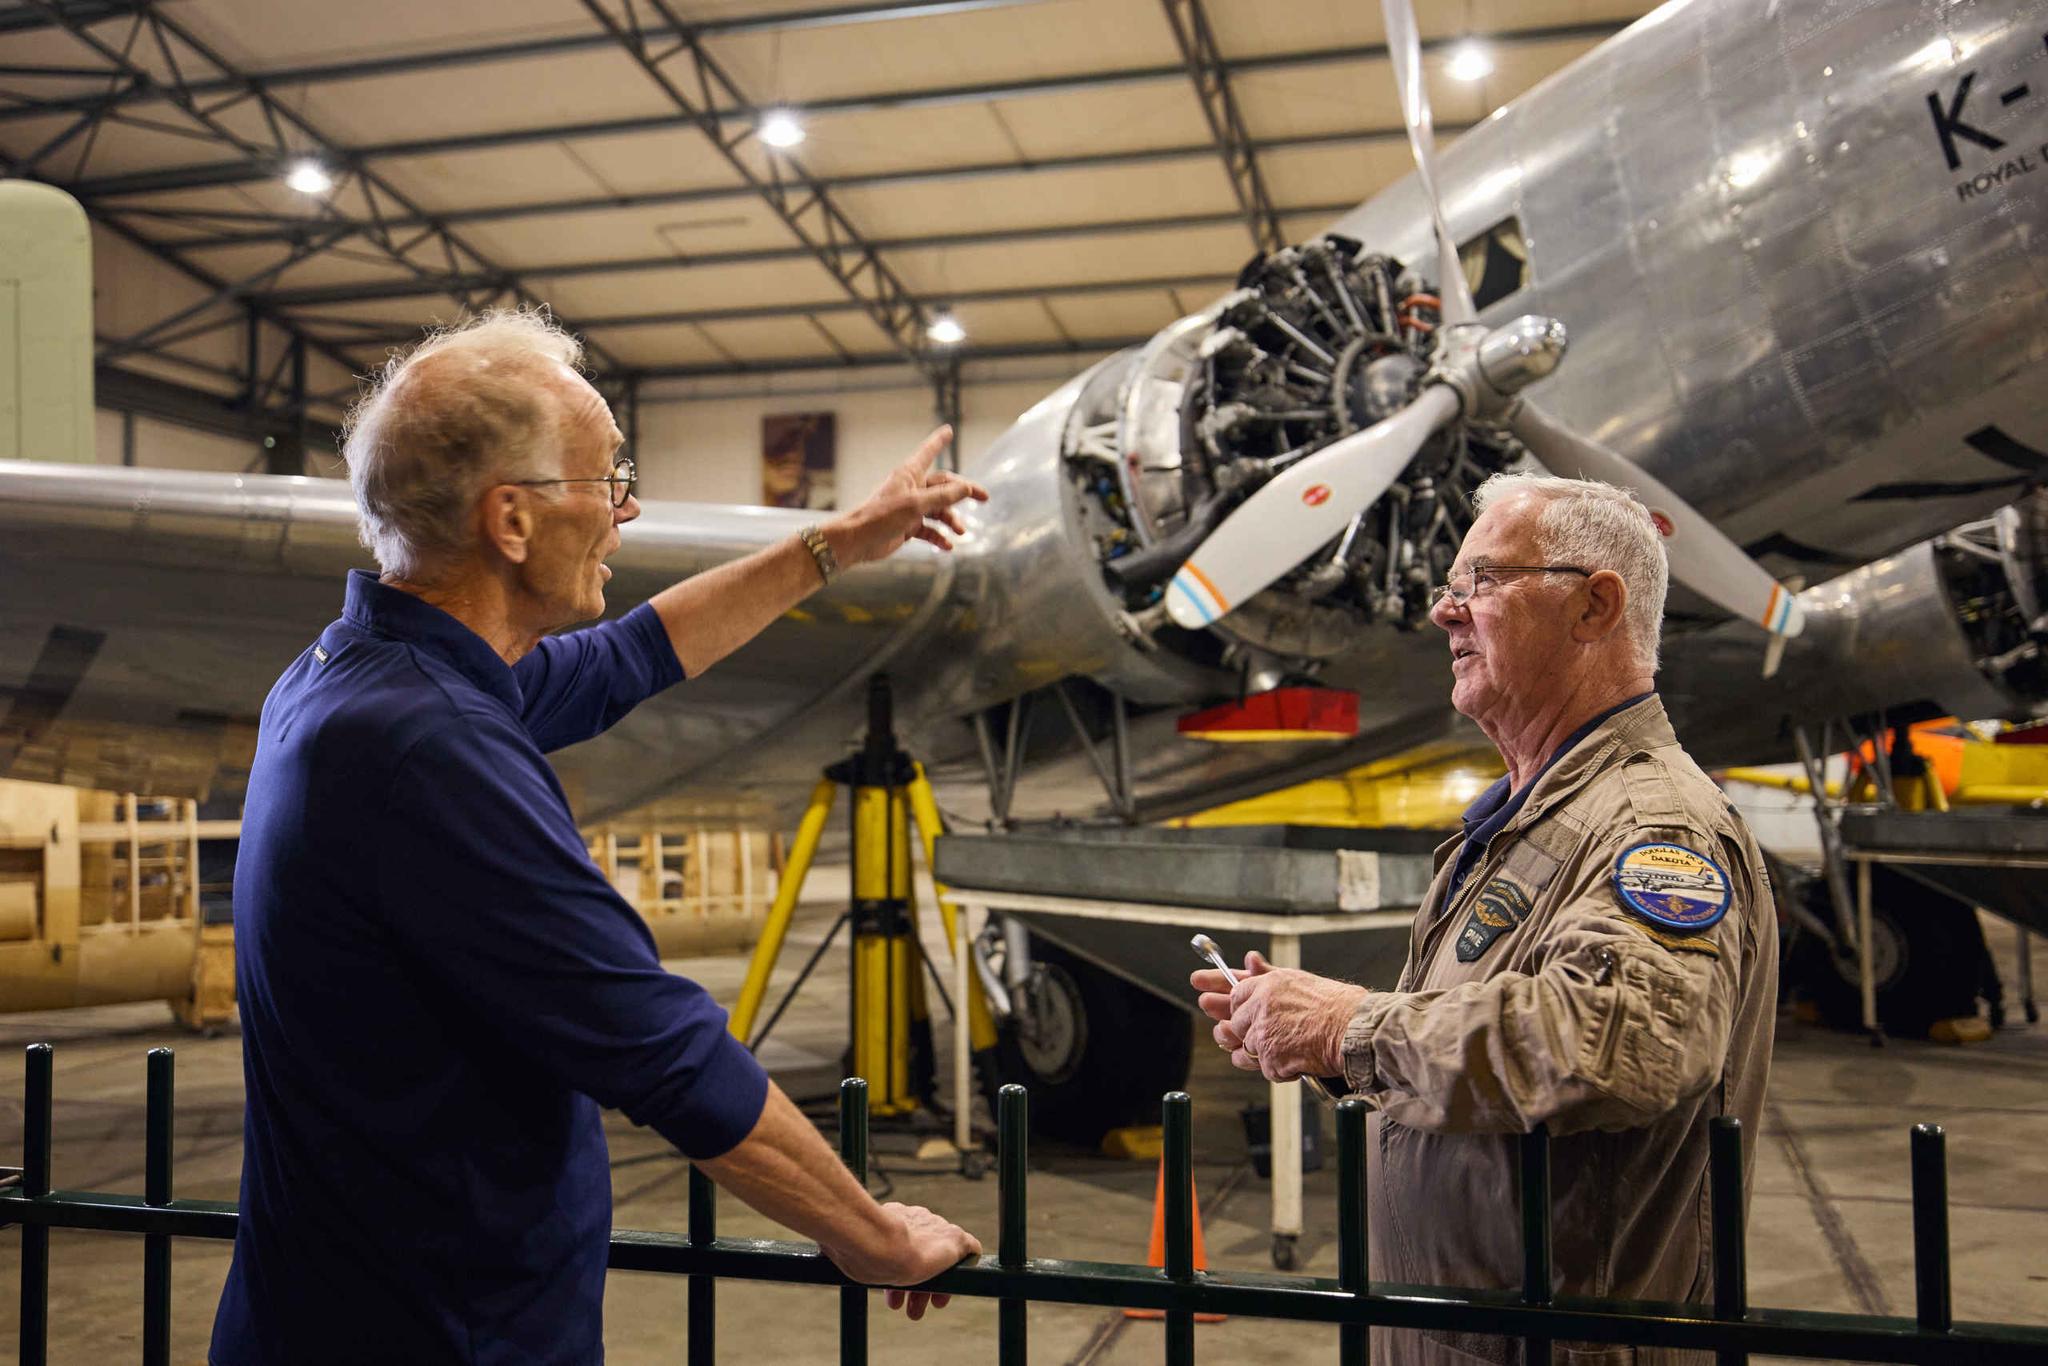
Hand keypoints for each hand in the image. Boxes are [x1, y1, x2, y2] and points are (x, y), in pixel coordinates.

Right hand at [819, 1201, 981, 1321]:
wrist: (878, 1242)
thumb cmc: (858, 1248)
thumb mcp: (849, 1250)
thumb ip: (847, 1247)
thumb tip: (826, 1247)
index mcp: (893, 1219)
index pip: (901, 1245)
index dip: (897, 1270)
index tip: (890, 1291)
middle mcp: (915, 1220)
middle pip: (920, 1254)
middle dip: (912, 1285)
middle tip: (905, 1308)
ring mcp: (936, 1230)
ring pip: (939, 1260)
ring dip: (928, 1289)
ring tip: (917, 1311)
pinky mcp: (954, 1240)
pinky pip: (968, 1248)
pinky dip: (966, 1263)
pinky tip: (962, 1279)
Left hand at [824, 426, 989, 566]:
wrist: (858, 541)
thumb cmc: (881, 516)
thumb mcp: (917, 504)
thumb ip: (943, 496)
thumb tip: (966, 487)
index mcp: (910, 474)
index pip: (928, 452)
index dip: (939, 441)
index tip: (948, 430)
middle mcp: (911, 488)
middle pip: (944, 486)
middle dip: (964, 492)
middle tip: (985, 498)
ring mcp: (910, 508)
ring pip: (939, 510)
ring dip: (951, 520)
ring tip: (961, 531)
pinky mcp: (907, 526)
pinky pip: (929, 529)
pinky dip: (939, 537)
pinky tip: (947, 546)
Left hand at [1191, 950, 1364, 1081]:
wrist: (1357, 1030)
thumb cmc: (1338, 1007)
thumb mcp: (1300, 981)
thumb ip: (1269, 974)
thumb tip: (1248, 960)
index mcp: (1269, 983)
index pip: (1235, 989)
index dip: (1220, 992)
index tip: (1202, 990)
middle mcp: (1261, 1005)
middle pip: (1235, 1021)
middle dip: (1235, 1029)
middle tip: (1228, 1030)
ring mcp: (1264, 1032)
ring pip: (1244, 1048)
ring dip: (1258, 1053)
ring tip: (1281, 1048)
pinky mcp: (1270, 1057)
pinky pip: (1263, 1068)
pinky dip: (1278, 1069)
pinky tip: (1296, 1060)